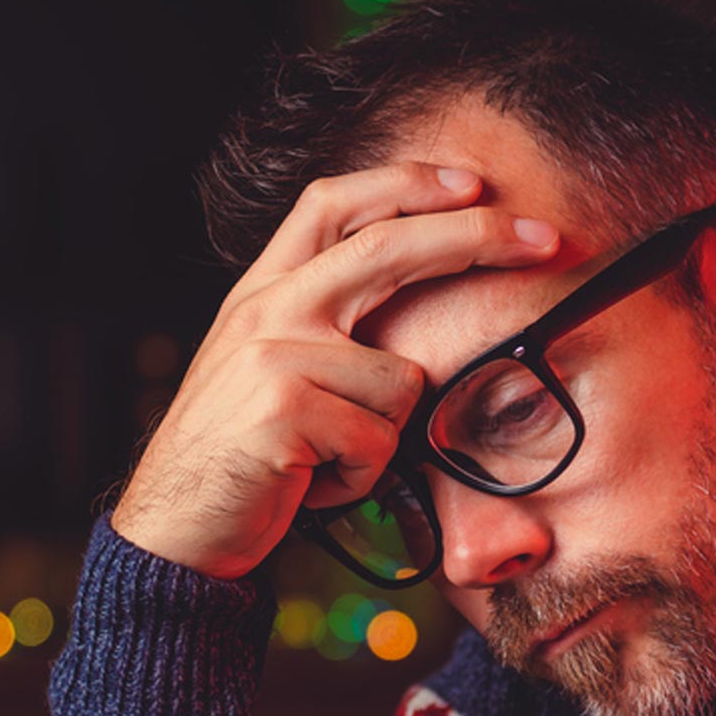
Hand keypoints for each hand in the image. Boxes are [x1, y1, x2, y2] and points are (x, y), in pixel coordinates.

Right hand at [111, 161, 561, 579]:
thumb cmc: (241, 460)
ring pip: (401, 381)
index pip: (334, 204)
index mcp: (263, 290)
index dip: (406, 184)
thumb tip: (414, 305)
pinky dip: (359, 479)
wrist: (169, 532)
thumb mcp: (268, 370)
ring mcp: (273, 355)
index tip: (472, 183)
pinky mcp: (285, 410)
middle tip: (545, 239)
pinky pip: (379, 442)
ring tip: (323, 460)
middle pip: (388, 248)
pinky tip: (311, 484)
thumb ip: (322, 326)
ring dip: (381, 439)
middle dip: (479, 238)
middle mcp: (267, 309)